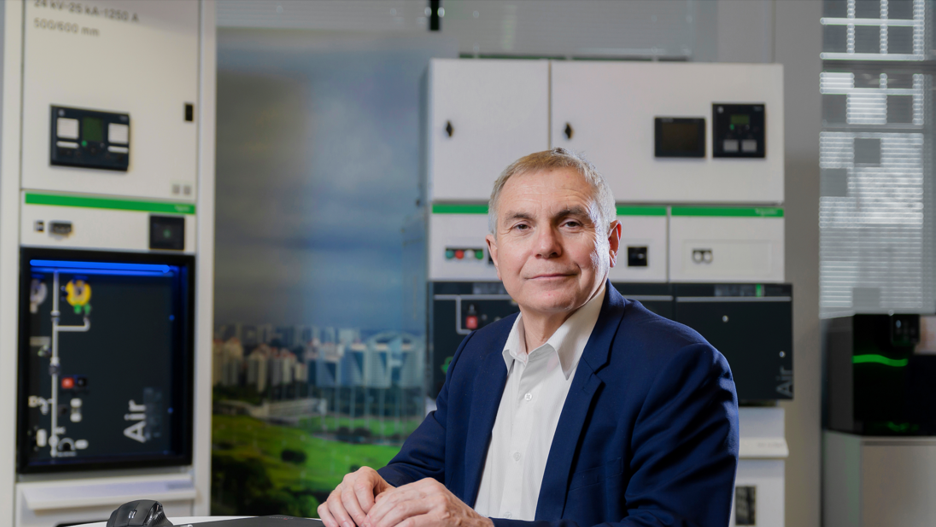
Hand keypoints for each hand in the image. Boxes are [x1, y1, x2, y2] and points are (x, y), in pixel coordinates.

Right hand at [319, 467, 394, 526]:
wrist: (377, 495)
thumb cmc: (383, 496)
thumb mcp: (390, 494)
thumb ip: (386, 497)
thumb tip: (377, 502)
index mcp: (365, 473)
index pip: (362, 487)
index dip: (367, 504)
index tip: (372, 517)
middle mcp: (349, 479)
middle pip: (347, 496)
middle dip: (356, 514)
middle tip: (364, 526)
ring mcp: (338, 489)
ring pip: (334, 501)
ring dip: (341, 517)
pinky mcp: (330, 500)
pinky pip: (324, 508)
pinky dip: (328, 519)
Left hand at [363, 478, 493, 526]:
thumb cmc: (451, 521)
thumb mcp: (431, 507)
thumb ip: (411, 505)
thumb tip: (380, 511)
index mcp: (428, 485)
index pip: (394, 494)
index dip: (377, 509)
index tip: (367, 521)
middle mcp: (432, 490)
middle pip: (395, 501)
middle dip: (377, 517)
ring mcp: (438, 502)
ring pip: (400, 511)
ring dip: (383, 524)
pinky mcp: (442, 517)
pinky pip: (411, 523)